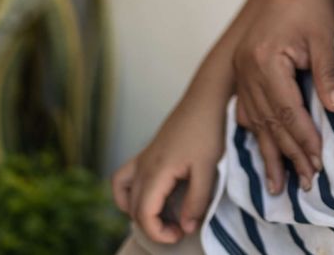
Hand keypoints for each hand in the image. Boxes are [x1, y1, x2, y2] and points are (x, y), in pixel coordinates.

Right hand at [111, 94, 224, 242]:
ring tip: (161, 214)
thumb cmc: (210, 130)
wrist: (207, 97)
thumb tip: (185, 227)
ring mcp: (143, 157)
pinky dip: (128, 192)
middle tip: (179, 228)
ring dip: (137, 210)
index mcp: (157, 171)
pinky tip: (149, 195)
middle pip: (133, 208)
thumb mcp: (208, 168)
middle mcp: (143, 165)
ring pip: (123, 193)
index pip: (144, 214)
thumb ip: (197, 201)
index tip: (179, 235)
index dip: (158, 232)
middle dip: (153, 226)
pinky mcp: (148, 152)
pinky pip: (124, 177)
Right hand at [232, 0, 333, 194]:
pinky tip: (264, 150)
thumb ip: (328, 74)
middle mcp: (246, 68)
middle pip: (268, 122)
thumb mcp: (326, 36)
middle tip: (304, 184)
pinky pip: (246, 109)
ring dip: (269, 152)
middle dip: (287, 155)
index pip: (286, 112)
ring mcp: (240, 70)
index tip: (318, 164)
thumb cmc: (314, 4)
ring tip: (279, 184)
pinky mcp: (242, 69)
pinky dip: (257, 132)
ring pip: (254, 120)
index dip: (303, 140)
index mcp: (264, 59)